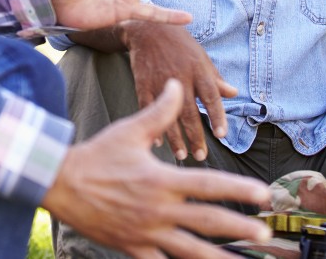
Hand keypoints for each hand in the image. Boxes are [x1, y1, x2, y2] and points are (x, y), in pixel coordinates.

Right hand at [42, 80, 271, 258]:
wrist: (59, 182)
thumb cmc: (97, 154)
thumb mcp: (130, 130)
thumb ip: (160, 111)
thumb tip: (177, 85)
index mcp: (162, 180)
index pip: (210, 185)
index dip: (240, 189)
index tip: (264, 194)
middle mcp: (158, 209)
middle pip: (208, 221)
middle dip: (240, 227)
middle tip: (265, 232)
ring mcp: (146, 232)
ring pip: (190, 251)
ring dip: (219, 258)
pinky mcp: (132, 248)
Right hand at [123, 21, 235, 161]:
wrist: (149, 29)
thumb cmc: (180, 44)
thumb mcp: (201, 57)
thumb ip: (216, 78)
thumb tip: (234, 93)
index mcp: (198, 69)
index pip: (211, 96)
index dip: (217, 116)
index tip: (221, 135)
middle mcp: (181, 77)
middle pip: (190, 112)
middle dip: (196, 136)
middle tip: (201, 155)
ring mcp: (160, 81)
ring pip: (169, 114)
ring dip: (176, 138)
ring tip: (182, 155)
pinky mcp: (143, 84)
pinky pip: (148, 109)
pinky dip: (153, 125)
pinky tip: (158, 143)